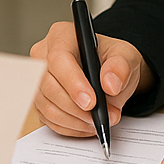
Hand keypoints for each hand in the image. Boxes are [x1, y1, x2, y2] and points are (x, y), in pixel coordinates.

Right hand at [30, 22, 153, 137]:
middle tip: (100, 118)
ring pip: (46, 105)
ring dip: (73, 120)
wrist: (109, 73)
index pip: (58, 59)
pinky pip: (48, 119)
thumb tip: (110, 84)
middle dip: (75, 108)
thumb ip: (120, 67)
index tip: (91, 103)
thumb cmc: (112, 60)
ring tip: (96, 122)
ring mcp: (38, 79)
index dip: (72, 83)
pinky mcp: (39, 99)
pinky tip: (86, 126)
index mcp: (62, 35)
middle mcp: (43, 55)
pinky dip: (69, 127)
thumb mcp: (125, 57)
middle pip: (48, 85)